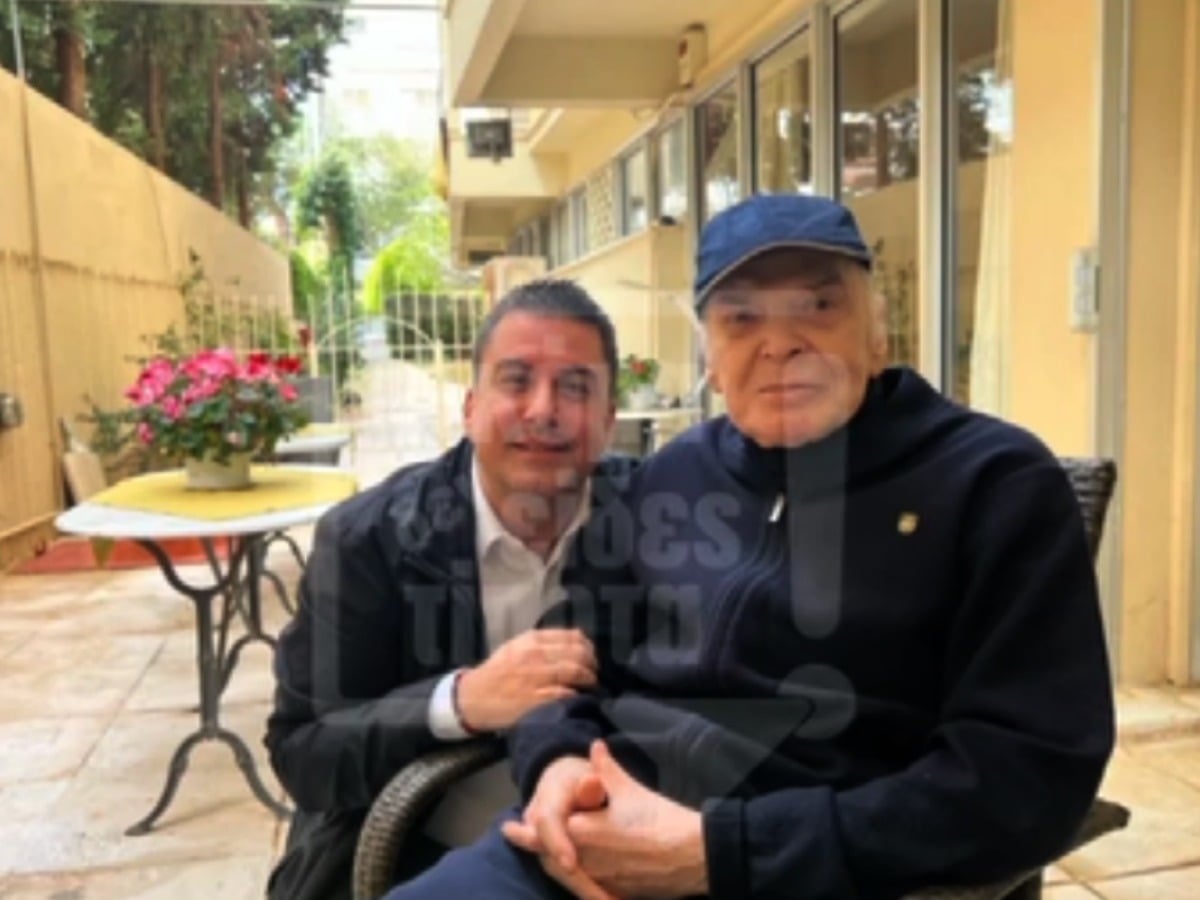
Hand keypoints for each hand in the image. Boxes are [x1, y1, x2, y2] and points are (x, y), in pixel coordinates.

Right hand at [457, 628, 595, 731]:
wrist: (473, 698)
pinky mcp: (537, 699)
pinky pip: (567, 693)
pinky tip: (578, 698)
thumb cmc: (497, 673)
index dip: (588, 647)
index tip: (590, 656)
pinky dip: (577, 695)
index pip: (573, 637)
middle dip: (592, 664)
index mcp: (532, 640)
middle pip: (579, 653)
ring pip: (576, 672)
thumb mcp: (516, 647)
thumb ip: (544, 643)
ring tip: (590, 686)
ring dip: (589, 680)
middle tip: (593, 672)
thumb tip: (576, 640)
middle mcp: (536, 655)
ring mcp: (537, 677)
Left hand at [512, 741, 708, 898]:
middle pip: (550, 856)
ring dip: (554, 861)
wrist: (692, 855)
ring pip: (566, 873)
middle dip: (535, 846)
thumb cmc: (658, 818)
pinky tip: (579, 870)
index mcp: (581, 832)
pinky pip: (586, 886)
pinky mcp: (615, 892)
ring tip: (548, 853)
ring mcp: (599, 879)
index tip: (507, 826)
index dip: (523, 830)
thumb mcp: (630, 789)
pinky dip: (578, 876)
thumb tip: (594, 747)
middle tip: (518, 836)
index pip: (543, 831)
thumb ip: (606, 770)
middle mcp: (584, 860)